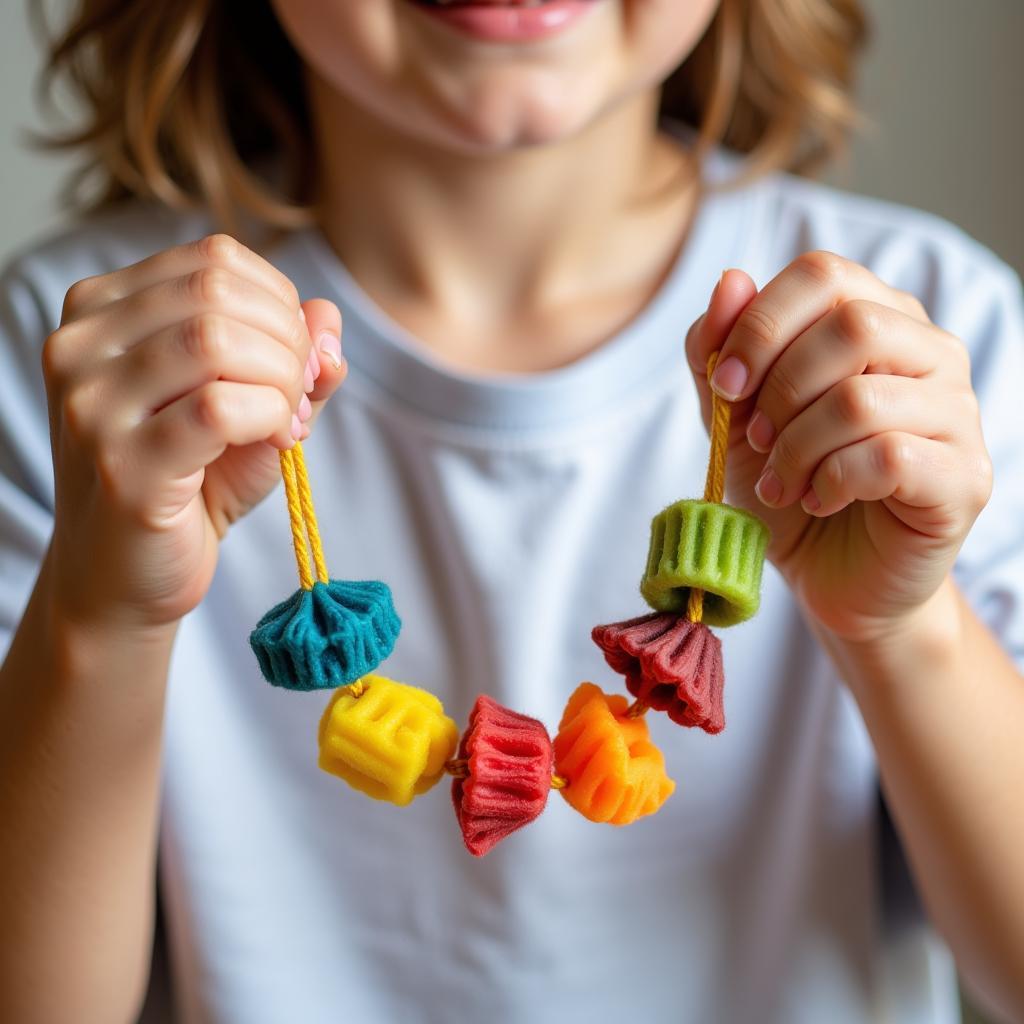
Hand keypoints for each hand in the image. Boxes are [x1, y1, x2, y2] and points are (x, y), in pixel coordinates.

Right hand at [41, 233, 347, 630]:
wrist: (128, 576)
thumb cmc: (190, 483)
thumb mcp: (251, 404)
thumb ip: (292, 355)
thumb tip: (329, 317)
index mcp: (101, 309)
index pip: (215, 259)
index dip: (280, 304)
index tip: (296, 360)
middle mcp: (80, 344)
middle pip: (218, 292)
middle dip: (288, 341)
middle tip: (299, 395)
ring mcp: (91, 404)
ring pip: (217, 340)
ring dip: (282, 379)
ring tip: (288, 421)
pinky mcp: (120, 463)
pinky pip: (220, 407)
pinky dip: (270, 416)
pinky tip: (276, 440)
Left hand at [686, 252, 992, 642]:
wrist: (832, 577)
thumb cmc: (789, 487)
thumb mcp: (733, 418)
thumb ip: (719, 353)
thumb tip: (729, 281)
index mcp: (876, 320)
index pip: (823, 274)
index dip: (760, 324)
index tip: (724, 385)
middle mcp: (929, 354)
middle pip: (851, 324)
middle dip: (780, 389)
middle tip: (758, 440)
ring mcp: (956, 414)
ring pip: (863, 398)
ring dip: (798, 447)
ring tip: (779, 483)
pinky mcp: (964, 477)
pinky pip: (890, 457)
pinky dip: (832, 482)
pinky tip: (817, 500)